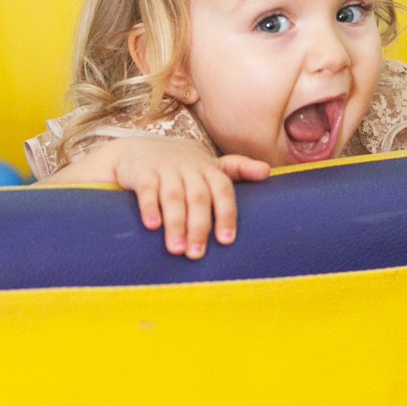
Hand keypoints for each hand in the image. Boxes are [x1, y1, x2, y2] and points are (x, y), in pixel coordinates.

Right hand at [42, 136, 269, 257]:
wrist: (138, 150)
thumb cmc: (181, 166)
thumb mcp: (208, 165)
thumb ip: (237, 169)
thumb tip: (268, 172)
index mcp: (208, 168)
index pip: (223, 190)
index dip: (226, 214)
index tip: (226, 241)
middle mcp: (189, 167)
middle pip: (198, 198)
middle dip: (199, 227)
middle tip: (196, 255)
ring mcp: (165, 168)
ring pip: (173, 197)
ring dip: (176, 224)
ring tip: (176, 250)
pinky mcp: (142, 171)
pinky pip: (147, 189)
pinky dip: (149, 207)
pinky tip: (152, 226)